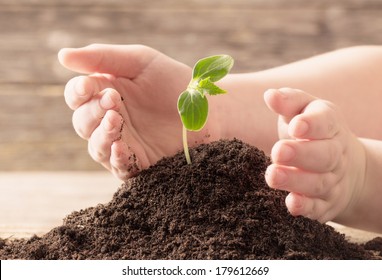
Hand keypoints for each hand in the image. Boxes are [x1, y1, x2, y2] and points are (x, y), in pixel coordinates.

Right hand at [58, 44, 192, 179]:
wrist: (208, 108)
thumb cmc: (175, 82)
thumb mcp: (140, 62)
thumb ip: (103, 58)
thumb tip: (62, 56)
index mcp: (107, 93)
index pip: (77, 96)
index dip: (78, 92)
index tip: (88, 87)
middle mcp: (111, 120)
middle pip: (82, 122)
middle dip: (92, 111)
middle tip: (113, 100)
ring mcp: (124, 142)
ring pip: (96, 146)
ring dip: (101, 134)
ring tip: (115, 119)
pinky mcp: (139, 163)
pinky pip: (119, 166)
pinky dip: (116, 158)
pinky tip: (121, 146)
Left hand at [264, 88, 365, 222]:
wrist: (344, 167)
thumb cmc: (313, 133)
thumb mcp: (304, 111)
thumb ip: (289, 103)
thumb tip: (270, 94)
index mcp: (330, 125)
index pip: (326, 123)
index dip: (312, 125)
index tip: (296, 126)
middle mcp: (336, 154)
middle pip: (324, 155)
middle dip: (301, 154)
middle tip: (278, 152)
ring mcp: (332, 181)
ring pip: (318, 183)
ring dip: (295, 181)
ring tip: (272, 176)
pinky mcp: (325, 204)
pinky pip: (318, 209)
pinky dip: (305, 207)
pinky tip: (291, 204)